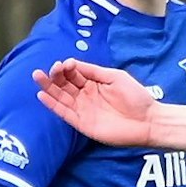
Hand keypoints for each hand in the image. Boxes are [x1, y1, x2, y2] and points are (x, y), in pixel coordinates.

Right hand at [34, 59, 160, 146]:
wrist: (148, 121)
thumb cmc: (136, 97)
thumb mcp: (114, 77)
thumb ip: (93, 71)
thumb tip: (72, 62)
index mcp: (94, 83)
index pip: (74, 73)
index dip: (67, 68)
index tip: (65, 63)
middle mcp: (86, 96)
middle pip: (64, 85)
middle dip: (54, 76)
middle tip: (45, 70)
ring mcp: (83, 110)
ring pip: (61, 97)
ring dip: (48, 88)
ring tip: (37, 77)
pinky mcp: (83, 124)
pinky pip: (64, 113)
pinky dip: (53, 105)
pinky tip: (43, 95)